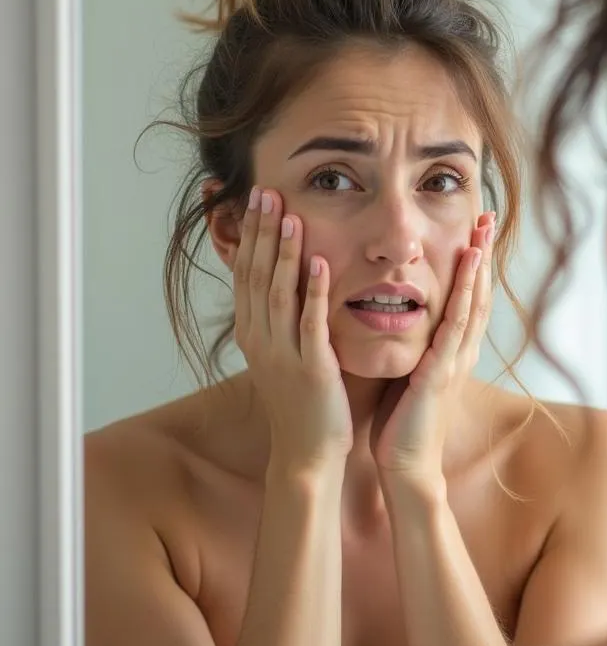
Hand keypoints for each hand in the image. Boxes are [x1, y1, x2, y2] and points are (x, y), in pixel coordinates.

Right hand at [233, 186, 352, 470]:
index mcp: (253, 333)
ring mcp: (283, 353)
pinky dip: (314, 292)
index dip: (249, 235)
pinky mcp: (311, 368)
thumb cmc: (301, 401)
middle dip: (260, 232)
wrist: (307, 452)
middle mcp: (260, 339)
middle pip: (254, 275)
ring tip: (289, 217)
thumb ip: (283, 317)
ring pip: (277, 294)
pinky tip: (320, 264)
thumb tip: (288, 278)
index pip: (245, 273)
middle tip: (265, 192)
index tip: (256, 199)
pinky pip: (311, 323)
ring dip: (283, 254)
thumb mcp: (283, 353)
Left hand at [371, 212, 494, 493]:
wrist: (406, 464)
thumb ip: (415, 344)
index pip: (466, 296)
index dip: (473, 262)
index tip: (473, 228)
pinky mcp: (443, 370)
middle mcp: (462, 349)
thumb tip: (400, 315)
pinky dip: (465, 292)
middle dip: (483, 252)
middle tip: (488, 214)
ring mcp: (456, 359)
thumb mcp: (411, 371)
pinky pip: (456, 324)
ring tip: (483, 229)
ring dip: (479, 263)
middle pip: (477, 291)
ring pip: (473, 301)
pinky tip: (469, 266)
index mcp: (452, 349)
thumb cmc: (403, 421)